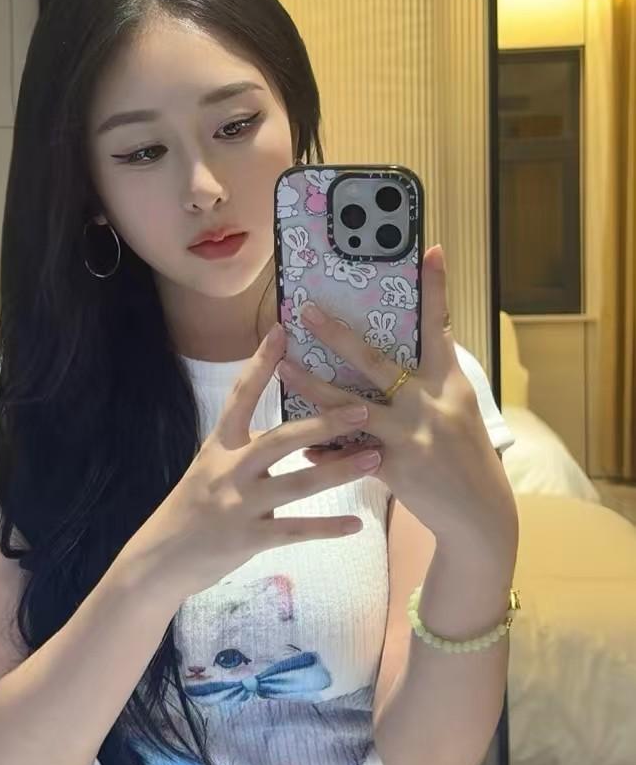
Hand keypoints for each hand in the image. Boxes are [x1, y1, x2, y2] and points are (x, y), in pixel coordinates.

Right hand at [129, 324, 382, 596]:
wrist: (160, 558)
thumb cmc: (191, 509)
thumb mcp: (209, 468)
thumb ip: (244, 451)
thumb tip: (290, 435)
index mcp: (219, 445)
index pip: (241, 396)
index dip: (260, 364)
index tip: (281, 331)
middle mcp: (229, 470)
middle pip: (281, 439)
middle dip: (323, 423)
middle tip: (362, 409)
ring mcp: (239, 505)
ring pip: (297, 484)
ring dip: (339, 471)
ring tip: (374, 458)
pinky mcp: (248, 538)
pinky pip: (295, 531)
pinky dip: (327, 528)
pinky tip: (357, 524)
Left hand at [276, 245, 517, 544]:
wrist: (480, 514)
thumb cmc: (465, 456)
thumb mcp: (458, 410)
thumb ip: (431, 380)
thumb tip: (406, 349)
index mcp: (449, 383)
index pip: (440, 327)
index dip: (436, 288)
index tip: (431, 250)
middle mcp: (431, 403)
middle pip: (376, 361)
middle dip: (337, 335)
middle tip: (307, 310)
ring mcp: (412, 435)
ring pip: (350, 406)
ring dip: (313, 388)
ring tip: (284, 371)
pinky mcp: (396, 468)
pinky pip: (349, 454)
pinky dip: (326, 450)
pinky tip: (305, 447)